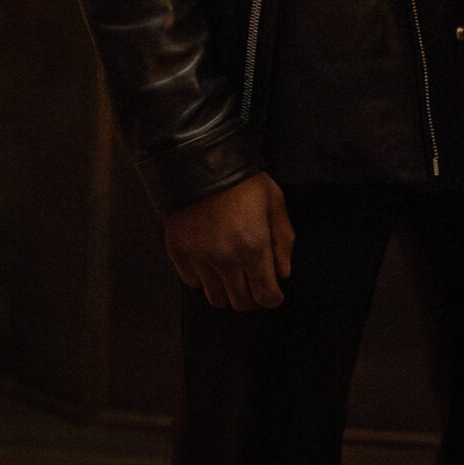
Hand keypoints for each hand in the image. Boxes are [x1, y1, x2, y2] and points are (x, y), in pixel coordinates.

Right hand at [163, 173, 294, 310]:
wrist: (199, 161)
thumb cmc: (243, 180)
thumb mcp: (275, 202)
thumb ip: (284, 241)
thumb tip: (283, 274)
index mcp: (253, 247)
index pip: (266, 296)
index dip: (273, 298)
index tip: (273, 292)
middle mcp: (226, 259)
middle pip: (241, 303)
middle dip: (252, 298)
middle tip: (253, 284)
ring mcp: (200, 258)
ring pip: (215, 298)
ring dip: (227, 291)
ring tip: (231, 274)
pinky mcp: (179, 253)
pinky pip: (192, 282)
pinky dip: (202, 278)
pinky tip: (209, 262)